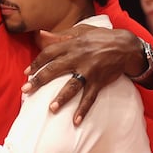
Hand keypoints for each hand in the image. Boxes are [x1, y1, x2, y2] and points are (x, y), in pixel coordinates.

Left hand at [22, 25, 142, 124]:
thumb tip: (40, 34)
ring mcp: (89, 71)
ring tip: (51, 109)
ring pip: (72, 86)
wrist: (126, 46)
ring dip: (62, 98)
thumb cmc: (101, 37)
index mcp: (72, 44)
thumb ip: (60, 35)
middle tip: (26, 91)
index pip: (49, 53)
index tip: (26, 73)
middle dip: (39, 80)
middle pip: (55, 69)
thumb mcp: (81, 31)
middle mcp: (79, 57)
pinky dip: (83, 110)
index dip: (36, 62)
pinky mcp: (99, 81)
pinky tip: (76, 121)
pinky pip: (90, 97)